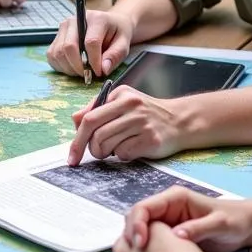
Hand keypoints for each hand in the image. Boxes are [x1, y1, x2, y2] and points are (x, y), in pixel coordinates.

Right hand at [47, 9, 133, 77]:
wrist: (110, 24)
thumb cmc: (117, 34)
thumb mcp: (124, 44)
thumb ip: (115, 56)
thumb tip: (103, 70)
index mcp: (95, 19)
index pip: (90, 42)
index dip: (94, 61)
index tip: (99, 73)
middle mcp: (74, 21)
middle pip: (69, 47)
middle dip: (78, 67)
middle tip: (88, 75)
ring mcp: (63, 28)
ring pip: (58, 53)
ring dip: (69, 68)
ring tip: (82, 71)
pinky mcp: (56, 37)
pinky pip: (52, 55)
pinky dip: (60, 66)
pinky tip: (72, 68)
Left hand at [68, 86, 185, 164]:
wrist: (179, 121)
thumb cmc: (145, 113)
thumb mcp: (122, 102)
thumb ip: (97, 109)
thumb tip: (74, 120)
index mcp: (121, 95)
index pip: (89, 118)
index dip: (77, 140)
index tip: (72, 156)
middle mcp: (132, 106)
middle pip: (96, 134)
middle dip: (91, 149)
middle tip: (96, 152)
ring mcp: (142, 123)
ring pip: (108, 145)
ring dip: (106, 153)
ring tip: (114, 149)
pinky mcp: (151, 139)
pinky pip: (124, 153)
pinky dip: (122, 155)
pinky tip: (131, 149)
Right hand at [123, 187, 251, 251]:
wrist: (246, 227)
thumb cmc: (235, 221)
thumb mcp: (220, 224)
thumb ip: (199, 228)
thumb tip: (176, 236)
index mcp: (175, 198)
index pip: (144, 207)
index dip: (137, 224)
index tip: (140, 243)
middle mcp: (166, 207)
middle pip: (136, 217)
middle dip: (131, 234)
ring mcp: (167, 221)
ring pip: (140, 229)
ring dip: (135, 243)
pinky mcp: (170, 234)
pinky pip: (151, 240)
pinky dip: (145, 250)